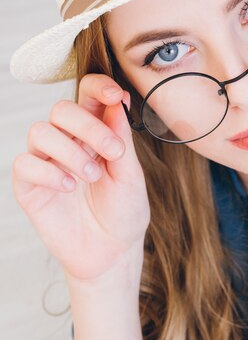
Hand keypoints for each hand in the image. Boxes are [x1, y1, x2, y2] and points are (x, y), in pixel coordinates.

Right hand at [12, 74, 149, 281]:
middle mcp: (67, 142)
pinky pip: (25, 164)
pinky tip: (70, 187)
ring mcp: (46, 163)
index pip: (87, 94)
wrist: (112, 252)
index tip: (118, 96)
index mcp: (94, 132)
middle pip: (61, 108)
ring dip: (70, 151)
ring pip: (40, 132)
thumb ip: (121, 138)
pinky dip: (49, 172)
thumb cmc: (123, 212)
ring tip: (93, 176)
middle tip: (113, 152)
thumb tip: (117, 103)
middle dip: (88, 125)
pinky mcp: (29, 186)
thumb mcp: (130, 174)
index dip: (99, 87)